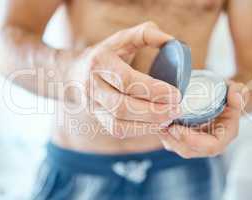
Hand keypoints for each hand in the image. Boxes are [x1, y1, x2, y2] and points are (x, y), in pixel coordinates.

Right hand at [69, 22, 181, 137]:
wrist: (75, 72)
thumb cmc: (106, 54)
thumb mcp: (122, 38)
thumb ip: (147, 34)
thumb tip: (172, 41)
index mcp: (99, 62)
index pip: (126, 80)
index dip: (153, 90)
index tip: (176, 94)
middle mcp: (92, 86)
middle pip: (122, 106)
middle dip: (153, 112)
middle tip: (177, 110)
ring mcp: (92, 105)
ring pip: (118, 123)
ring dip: (147, 125)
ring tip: (168, 119)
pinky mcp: (97, 118)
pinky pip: (117, 130)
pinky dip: (139, 130)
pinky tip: (156, 125)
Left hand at [158, 81, 248, 157]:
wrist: (214, 95)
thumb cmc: (224, 94)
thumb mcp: (234, 90)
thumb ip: (239, 92)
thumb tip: (235, 95)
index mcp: (225, 135)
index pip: (211, 146)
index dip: (193, 140)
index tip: (177, 128)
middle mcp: (209, 143)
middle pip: (189, 150)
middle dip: (174, 140)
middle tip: (162, 125)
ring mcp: (195, 142)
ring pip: (178, 147)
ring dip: (165, 137)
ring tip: (157, 123)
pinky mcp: (183, 139)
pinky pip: (171, 141)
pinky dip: (163, 133)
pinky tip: (156, 123)